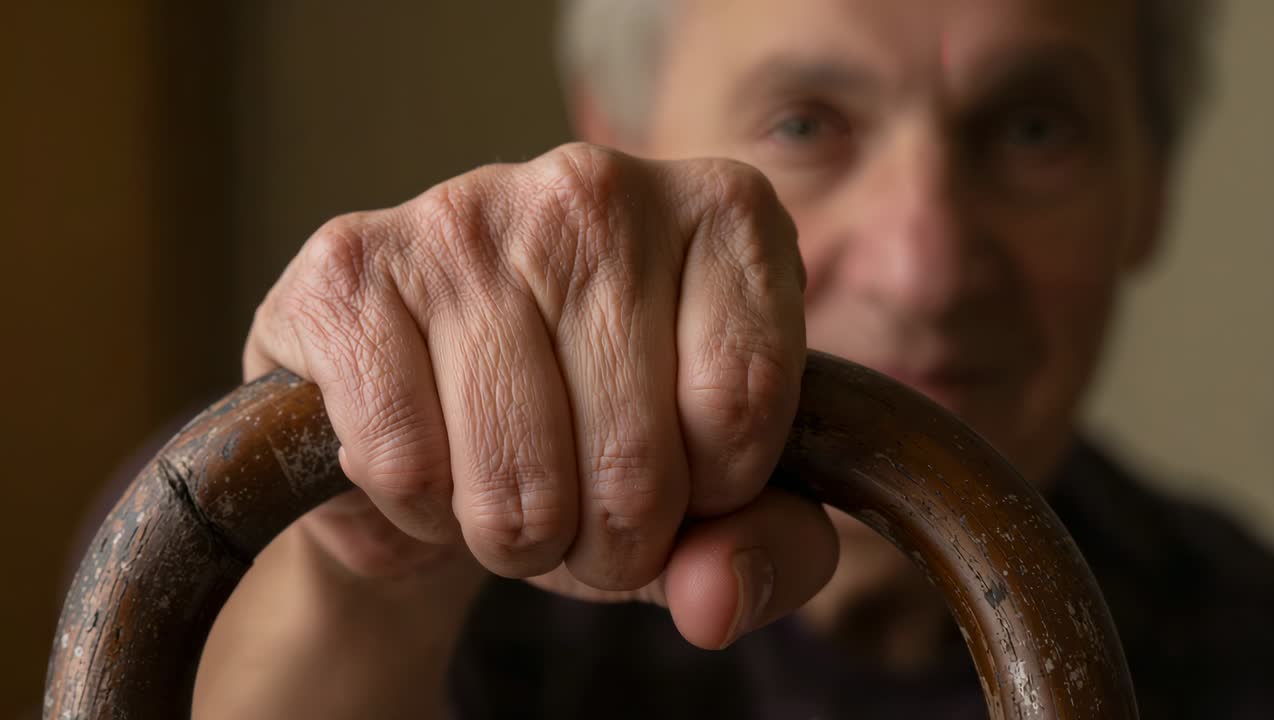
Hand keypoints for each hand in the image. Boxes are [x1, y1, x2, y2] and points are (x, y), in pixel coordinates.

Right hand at [244, 143, 836, 648]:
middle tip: (581, 513)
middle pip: (637, 459)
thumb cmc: (592, 441)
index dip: (715, 493)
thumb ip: (770, 550)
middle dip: (610, 542)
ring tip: (505, 489)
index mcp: (723, 214)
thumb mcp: (713, 504)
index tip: (687, 481)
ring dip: (515, 539)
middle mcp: (597, 189)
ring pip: (520, 481)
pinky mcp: (348, 267)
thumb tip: (718, 601)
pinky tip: (427, 457)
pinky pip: (405, 466)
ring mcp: (466, 214)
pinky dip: (417, 510)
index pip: (744, 400)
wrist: (432, 417)